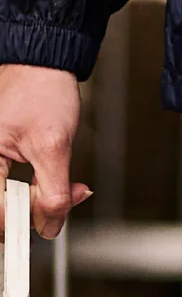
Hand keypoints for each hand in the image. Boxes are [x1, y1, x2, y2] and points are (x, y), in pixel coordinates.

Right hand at [0, 64, 91, 238]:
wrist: (44, 69)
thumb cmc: (42, 92)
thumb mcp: (54, 147)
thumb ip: (54, 193)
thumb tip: (49, 227)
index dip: (25, 221)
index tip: (49, 222)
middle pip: (0, 212)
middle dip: (33, 213)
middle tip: (60, 204)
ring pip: (7, 206)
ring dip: (36, 205)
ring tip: (61, 190)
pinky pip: (10, 193)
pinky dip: (34, 195)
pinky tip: (49, 186)